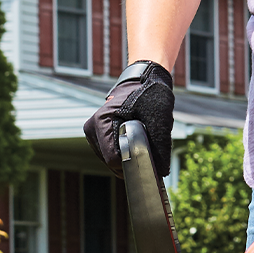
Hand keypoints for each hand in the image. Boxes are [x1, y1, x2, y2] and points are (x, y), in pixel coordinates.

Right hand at [84, 61, 175, 177]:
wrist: (142, 81)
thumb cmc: (150, 94)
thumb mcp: (160, 117)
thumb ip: (160, 145)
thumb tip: (161, 171)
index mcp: (101, 122)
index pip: (112, 159)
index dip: (131, 165)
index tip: (147, 161)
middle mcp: (92, 129)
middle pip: (110, 163)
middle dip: (130, 161)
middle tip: (147, 150)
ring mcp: (92, 134)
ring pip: (110, 161)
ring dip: (126, 158)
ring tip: (139, 141)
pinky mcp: (96, 138)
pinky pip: (110, 155)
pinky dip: (123, 154)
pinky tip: (132, 142)